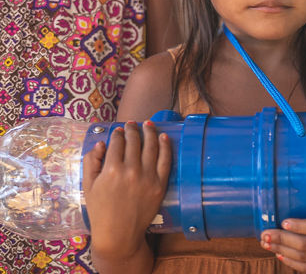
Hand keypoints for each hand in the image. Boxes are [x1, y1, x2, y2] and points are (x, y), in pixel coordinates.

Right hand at [83, 121, 171, 262]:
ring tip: (148, 124)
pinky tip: (164, 136)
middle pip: (134, 141)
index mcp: (111, 170)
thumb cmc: (101, 210)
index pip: (117, 143)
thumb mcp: (88, 187)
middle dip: (132, 129)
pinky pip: (165, 160)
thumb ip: (91, 162)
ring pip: (151, 146)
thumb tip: (101, 143)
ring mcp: (147, 177)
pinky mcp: (160, 184)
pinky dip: (165, 146)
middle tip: (132, 124)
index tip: (118, 129)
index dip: (118, 133)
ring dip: (150, 131)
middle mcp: (131, 171)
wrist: (119, 234)